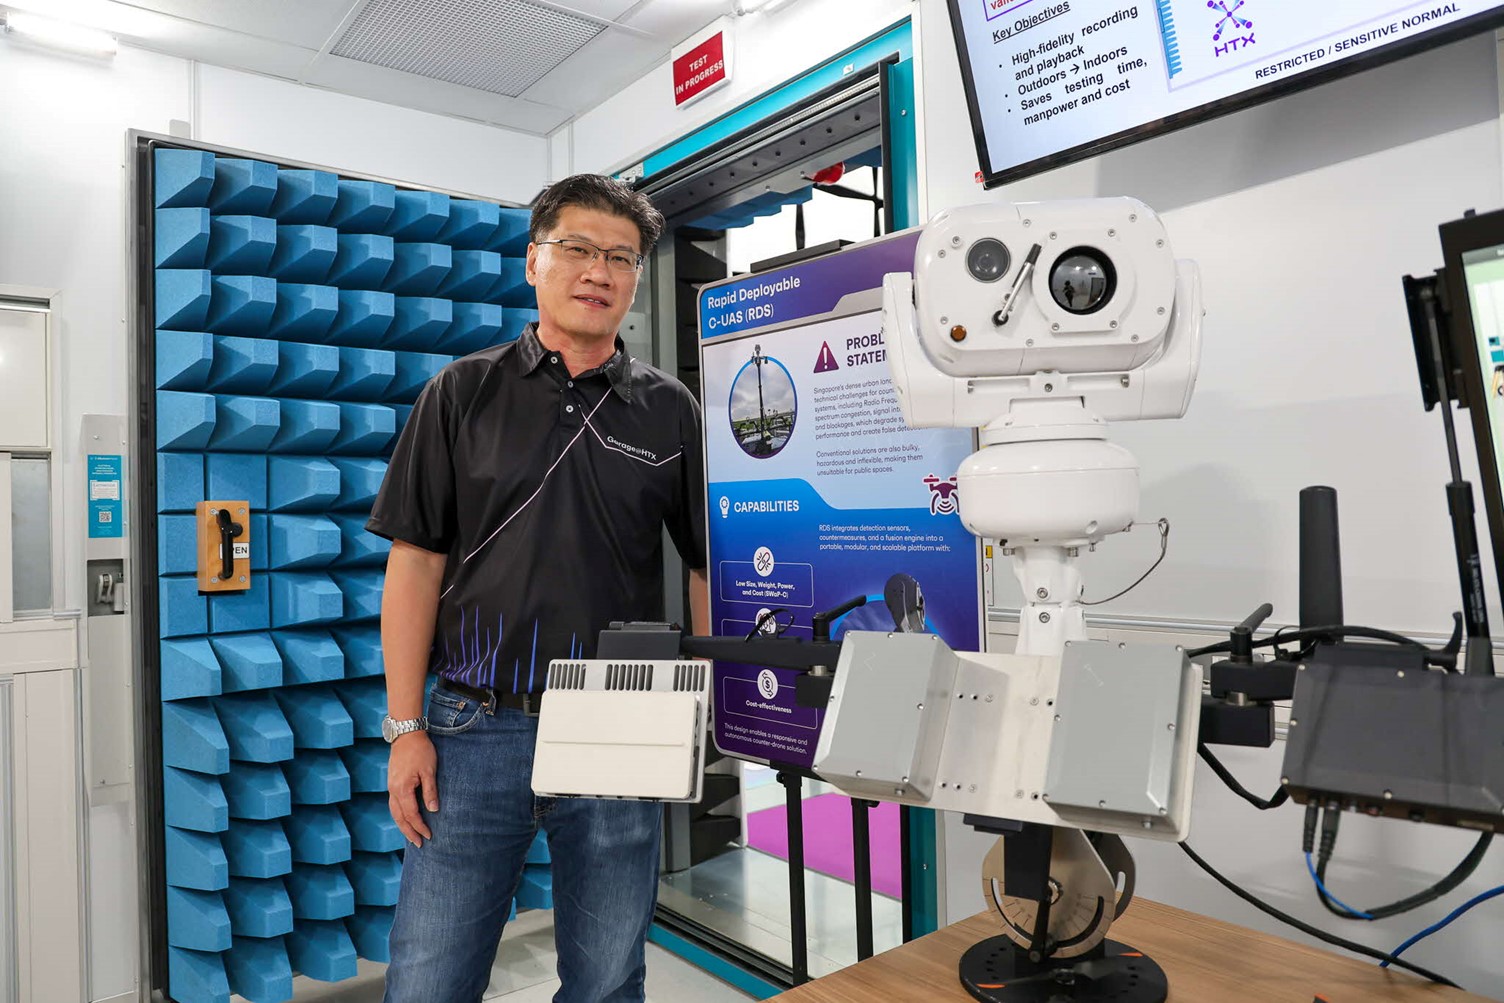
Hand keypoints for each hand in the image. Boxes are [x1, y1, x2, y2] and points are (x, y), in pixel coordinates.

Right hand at [387, 730, 437, 846]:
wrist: (406, 734)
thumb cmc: (421, 751)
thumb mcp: (429, 770)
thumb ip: (430, 791)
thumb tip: (434, 810)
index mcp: (402, 789)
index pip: (411, 815)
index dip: (420, 827)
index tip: (429, 836)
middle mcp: (393, 790)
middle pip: (399, 818)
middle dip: (409, 832)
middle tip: (419, 844)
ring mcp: (390, 787)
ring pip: (394, 812)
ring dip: (403, 826)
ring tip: (411, 836)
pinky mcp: (392, 783)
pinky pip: (394, 804)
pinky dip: (399, 815)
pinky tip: (406, 819)